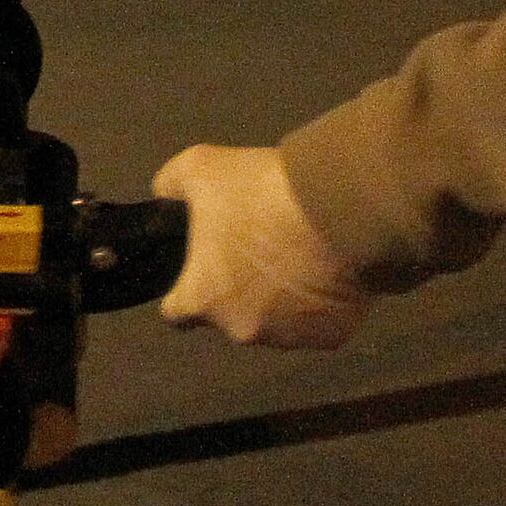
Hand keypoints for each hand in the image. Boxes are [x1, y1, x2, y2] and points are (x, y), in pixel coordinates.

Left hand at [154, 144, 369, 347]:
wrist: (340, 212)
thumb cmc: (261, 194)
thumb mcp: (198, 168)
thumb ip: (171, 186)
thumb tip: (166, 196)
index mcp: (202, 299)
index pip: (177, 313)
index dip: (184, 292)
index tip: (199, 272)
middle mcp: (242, 329)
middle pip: (231, 314)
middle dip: (239, 289)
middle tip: (258, 248)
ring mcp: (290, 337)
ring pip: (276, 321)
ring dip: (280, 298)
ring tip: (297, 255)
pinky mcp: (332, 336)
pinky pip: (319, 322)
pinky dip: (320, 304)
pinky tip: (327, 270)